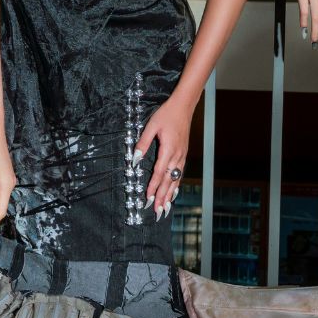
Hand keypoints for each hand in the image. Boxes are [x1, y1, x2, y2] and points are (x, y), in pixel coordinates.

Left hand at [136, 94, 195, 218]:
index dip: (153, 187)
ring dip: (170, 194)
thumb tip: (134, 160)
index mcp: (168, 149)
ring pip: (175, 179)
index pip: (159, 173)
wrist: (184, 106)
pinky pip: (180, 174)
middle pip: (169, 181)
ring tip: (165, 208)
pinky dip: (176, 185)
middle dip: (162, 197)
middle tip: (157, 211)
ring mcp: (182, 156)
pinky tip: (173, 192)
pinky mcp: (183, 154)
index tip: (148, 198)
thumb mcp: (151, 126)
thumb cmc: (166, 114)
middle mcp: (177, 156)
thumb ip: (142, 144)